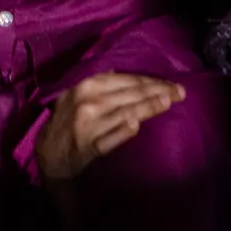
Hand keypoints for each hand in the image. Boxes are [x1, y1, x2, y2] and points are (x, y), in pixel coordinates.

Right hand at [35, 72, 185, 181]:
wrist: (49, 157)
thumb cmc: (65, 124)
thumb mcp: (74, 97)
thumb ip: (96, 86)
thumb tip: (117, 73)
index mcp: (86, 86)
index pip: (125, 81)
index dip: (149, 81)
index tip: (170, 84)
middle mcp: (88, 102)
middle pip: (129, 95)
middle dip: (157, 91)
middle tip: (181, 92)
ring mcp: (89, 125)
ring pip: (124, 113)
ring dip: (147, 107)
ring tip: (168, 102)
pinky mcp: (89, 147)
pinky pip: (109, 138)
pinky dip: (121, 132)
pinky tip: (135, 126)